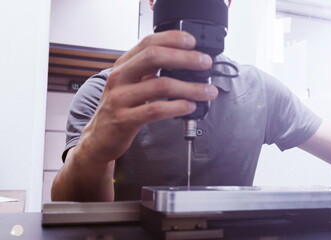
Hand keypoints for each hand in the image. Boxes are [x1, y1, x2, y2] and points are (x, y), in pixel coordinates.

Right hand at [77, 30, 218, 162]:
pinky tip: (189, 107)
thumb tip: (185, 63)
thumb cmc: (120, 109)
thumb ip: (151, 72)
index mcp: (123, 65)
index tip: (192, 42)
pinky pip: (155, 110)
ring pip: (160, 85)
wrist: (99, 137)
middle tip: (205, 63)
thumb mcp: (131, 84)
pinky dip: (177, 107)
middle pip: (154, 57)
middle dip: (185, 58)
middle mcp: (120, 77)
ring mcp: (120, 98)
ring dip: (190, 87)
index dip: (172, 39)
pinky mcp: (125, 120)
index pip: (148, 42)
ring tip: (207, 91)